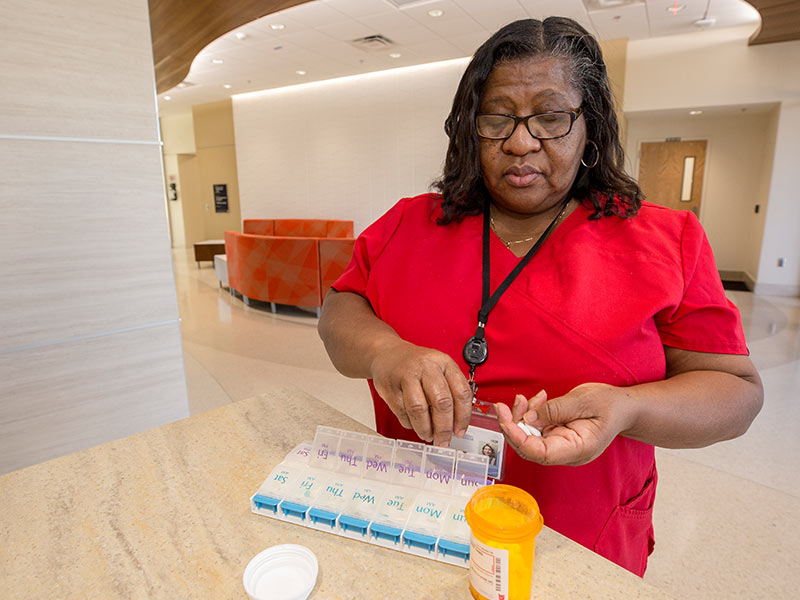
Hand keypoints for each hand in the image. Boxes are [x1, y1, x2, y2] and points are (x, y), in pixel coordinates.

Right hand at [369, 341, 472, 446]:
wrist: (387, 354)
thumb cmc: (416, 366)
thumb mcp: (438, 370)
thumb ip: (450, 392)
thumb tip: (456, 424)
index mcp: (444, 363)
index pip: (461, 392)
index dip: (463, 417)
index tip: (460, 431)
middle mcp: (426, 366)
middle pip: (441, 402)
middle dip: (444, 428)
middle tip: (443, 440)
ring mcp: (406, 375)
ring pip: (419, 409)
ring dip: (425, 428)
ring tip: (428, 435)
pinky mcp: (389, 386)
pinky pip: (401, 411)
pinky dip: (409, 423)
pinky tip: (413, 424)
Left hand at [495, 383, 634, 465]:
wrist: (623, 407)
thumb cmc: (610, 406)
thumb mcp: (583, 400)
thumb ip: (555, 410)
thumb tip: (528, 418)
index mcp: (578, 449)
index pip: (540, 453)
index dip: (518, 439)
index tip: (506, 421)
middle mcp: (567, 452)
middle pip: (529, 447)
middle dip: (513, 425)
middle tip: (505, 405)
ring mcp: (561, 445)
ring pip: (530, 438)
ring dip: (521, 418)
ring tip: (525, 399)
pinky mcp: (557, 436)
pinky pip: (536, 430)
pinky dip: (531, 415)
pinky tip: (537, 401)